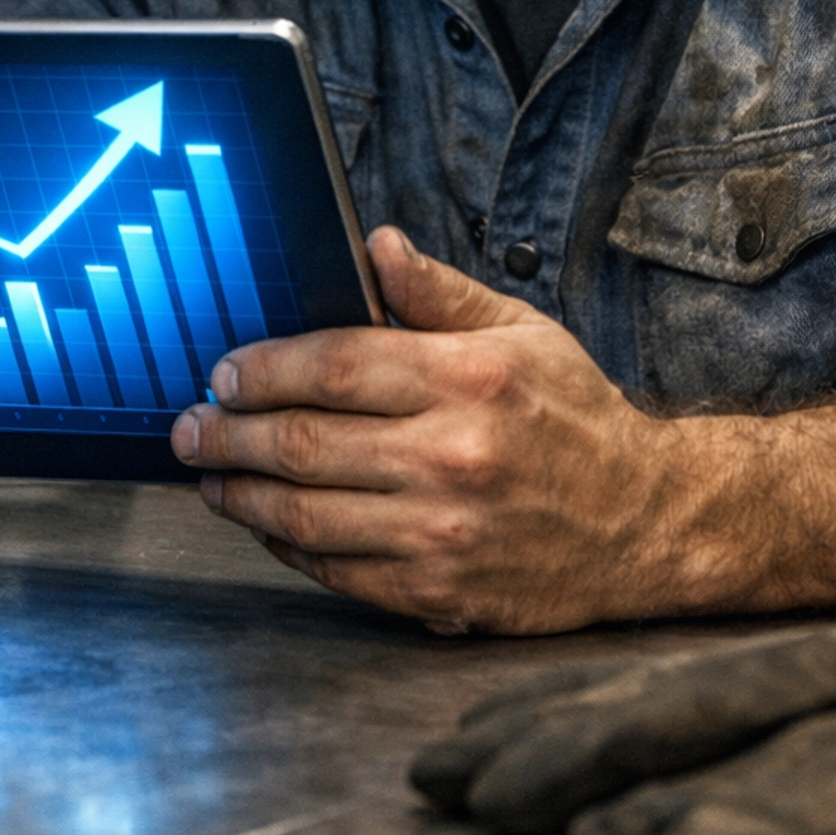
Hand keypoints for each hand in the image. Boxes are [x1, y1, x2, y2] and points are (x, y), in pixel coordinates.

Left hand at [168, 224, 678, 632]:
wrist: (645, 524)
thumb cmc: (577, 419)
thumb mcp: (522, 332)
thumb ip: (440, 293)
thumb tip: (377, 245)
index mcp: (468, 380)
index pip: (334, 366)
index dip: (263, 370)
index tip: (224, 372)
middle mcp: (451, 456)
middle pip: (304, 443)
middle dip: (229, 433)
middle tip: (190, 426)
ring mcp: (441, 531)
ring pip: (306, 515)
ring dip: (242, 494)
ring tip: (210, 475)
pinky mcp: (438, 589)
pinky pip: (337, 570)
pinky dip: (288, 547)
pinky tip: (265, 524)